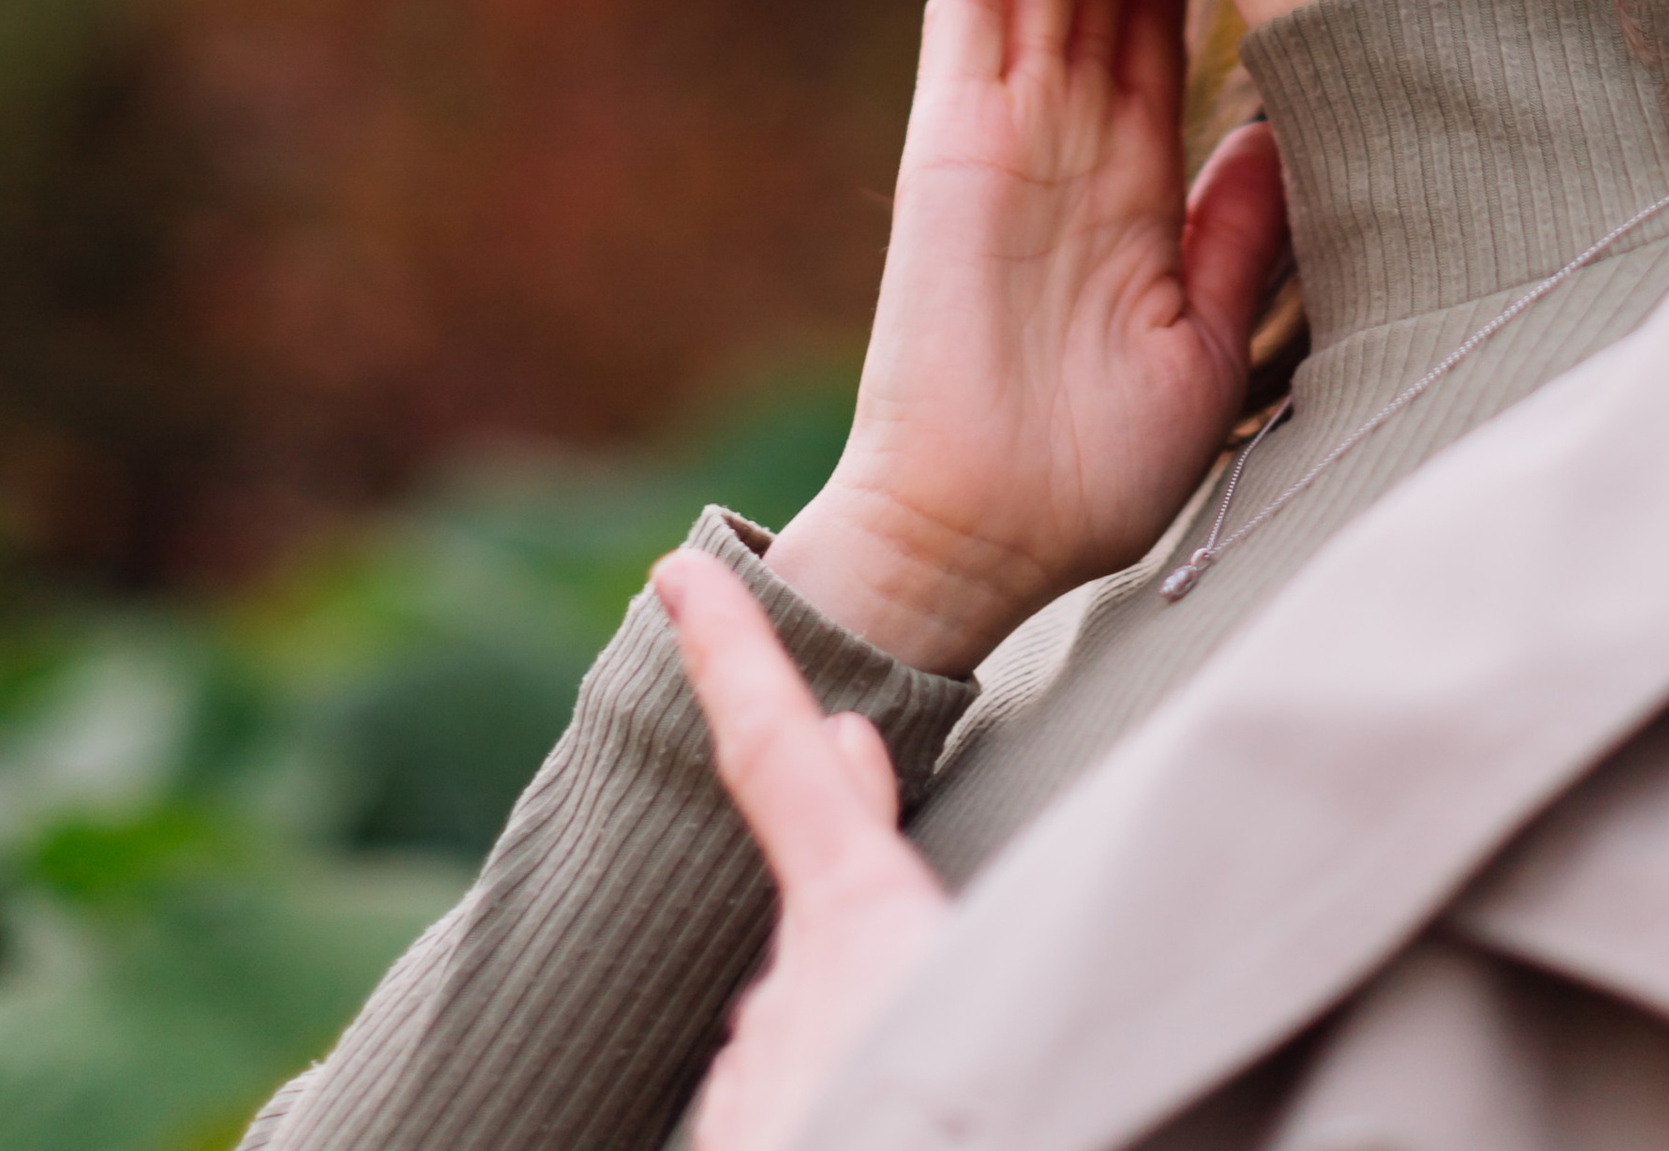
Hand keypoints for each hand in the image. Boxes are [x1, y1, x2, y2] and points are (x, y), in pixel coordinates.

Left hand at [654, 547, 946, 1150]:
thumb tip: (846, 755)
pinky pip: (786, 1106)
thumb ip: (899, 879)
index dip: (732, 658)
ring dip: (860, 1073)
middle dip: (871, 967)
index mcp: (865, 930)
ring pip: (802, 1052)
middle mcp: (785, 1001)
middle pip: (818, 949)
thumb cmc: (988, 1095)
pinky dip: (835, 1115)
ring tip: (943, 1102)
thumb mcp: (992, 987)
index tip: (676, 573)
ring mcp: (751, 1087)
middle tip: (938, 1023)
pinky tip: (893, 1124)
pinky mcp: (734, 1137)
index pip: (782, 762)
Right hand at [767, 0, 1286, 671]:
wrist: (984, 534)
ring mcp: (1006, 137)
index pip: (1171, 47)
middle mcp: (1071, 148)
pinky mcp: (950, 143)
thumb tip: (1294, 134)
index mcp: (1136, 195)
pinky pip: (963, 18)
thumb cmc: (1093, 474)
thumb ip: (1241, 235)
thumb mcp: (1206, 344)